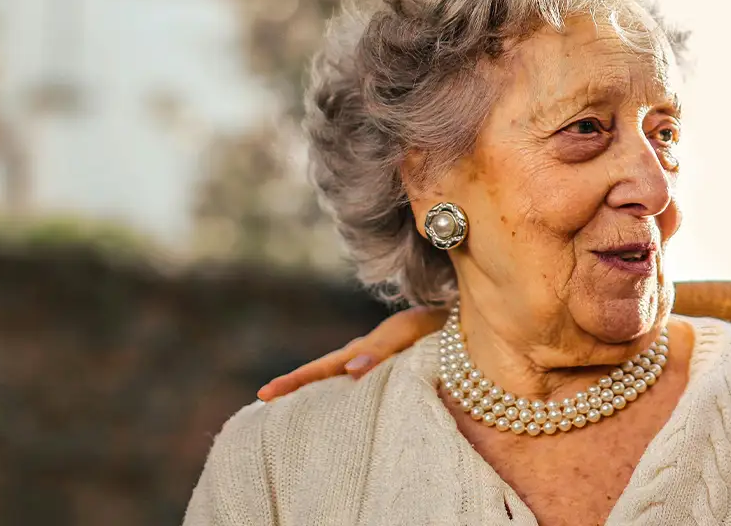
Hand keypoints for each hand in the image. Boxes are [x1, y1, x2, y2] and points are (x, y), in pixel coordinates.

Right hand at [256, 306, 446, 400]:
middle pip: (325, 373)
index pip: (323, 367)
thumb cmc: (438, 324)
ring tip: (289, 410)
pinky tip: (339, 409)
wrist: (467, 319)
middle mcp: (368, 357)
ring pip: (341, 379)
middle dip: (295, 386)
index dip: (295, 380)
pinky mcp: (396, 372)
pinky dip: (346, 396)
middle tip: (263, 399)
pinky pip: (365, 386)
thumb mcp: (409, 331)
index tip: (265, 394)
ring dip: (317, 392)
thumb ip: (381, 348)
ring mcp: (379, 364)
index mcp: (366, 349)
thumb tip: (348, 372)